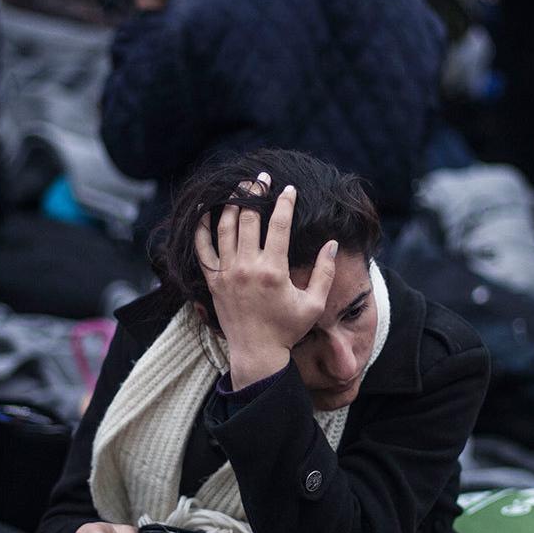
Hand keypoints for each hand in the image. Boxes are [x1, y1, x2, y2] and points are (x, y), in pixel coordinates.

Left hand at [195, 181, 339, 387]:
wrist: (256, 353)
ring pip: (224, 228)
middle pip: (247, 218)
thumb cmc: (287, 329)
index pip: (278, 225)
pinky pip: (202, 249)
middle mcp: (247, 267)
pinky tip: (206, 212)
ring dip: (230, 204)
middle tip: (260, 179)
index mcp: (273, 270)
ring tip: (238, 188)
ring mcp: (227, 273)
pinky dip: (202, 228)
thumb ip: (325, 272)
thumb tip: (332, 243)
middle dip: (255, 193)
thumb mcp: (314, 304)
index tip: (288, 189)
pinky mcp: (214, 281)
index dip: (284, 203)